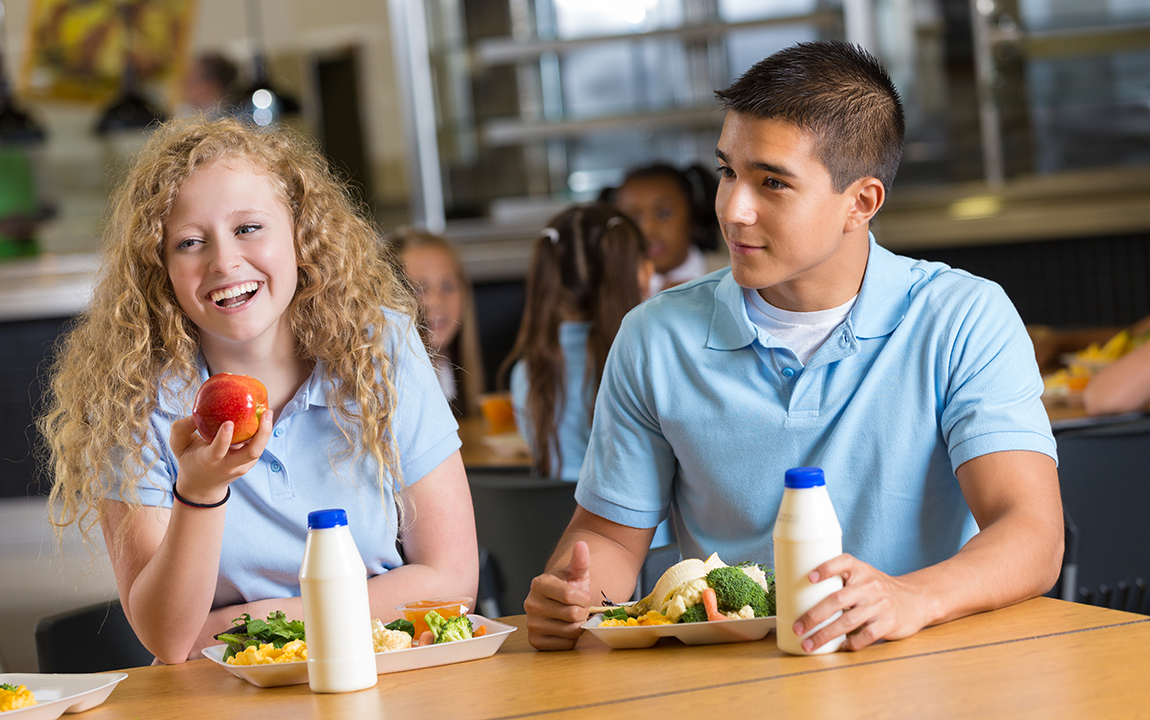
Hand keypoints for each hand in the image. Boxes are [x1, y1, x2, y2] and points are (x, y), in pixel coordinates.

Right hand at [168, 409, 272, 503]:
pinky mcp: (249, 463)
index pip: (218, 451)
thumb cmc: (189, 460)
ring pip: (258, 450)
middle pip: (252, 452)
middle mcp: (229, 465)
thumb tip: (194, 414)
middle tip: (267, 413)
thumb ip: (180, 429)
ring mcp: (242, 466)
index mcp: (209, 461)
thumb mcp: (178, 446)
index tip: (228, 423)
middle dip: (262, 433)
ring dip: (266, 432)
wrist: (202, 486)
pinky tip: (263, 417)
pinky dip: (262, 433)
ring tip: (268, 412)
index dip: (224, 438)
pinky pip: (258, 447)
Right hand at [524, 540, 592, 650]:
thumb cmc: (569, 587)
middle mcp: (531, 604)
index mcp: (539, 584)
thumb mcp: (576, 573)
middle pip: (572, 614)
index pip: (571, 596)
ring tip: (572, 617)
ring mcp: (531, 623)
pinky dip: (570, 639)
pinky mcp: (535, 641)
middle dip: (583, 612)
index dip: (585, 598)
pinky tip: (565, 628)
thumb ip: (580, 561)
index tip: (583, 596)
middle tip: (578, 608)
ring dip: (578, 626)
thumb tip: (582, 545)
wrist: (560, 604)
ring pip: (570, 631)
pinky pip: (564, 645)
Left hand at [792, 553, 926, 652]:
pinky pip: (866, 636)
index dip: (826, 568)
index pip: (843, 562)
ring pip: (847, 621)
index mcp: (861, 571)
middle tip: (798, 627)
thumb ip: (841, 581)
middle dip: (813, 616)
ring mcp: (879, 606)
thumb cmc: (880, 589)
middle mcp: (869, 586)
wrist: (917, 599)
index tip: (810, 578)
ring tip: (809, 644)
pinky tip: (840, 647)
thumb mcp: (864, 576)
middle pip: (837, 600)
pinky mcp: (888, 623)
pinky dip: (851, 643)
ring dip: (825, 635)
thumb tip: (802, 596)